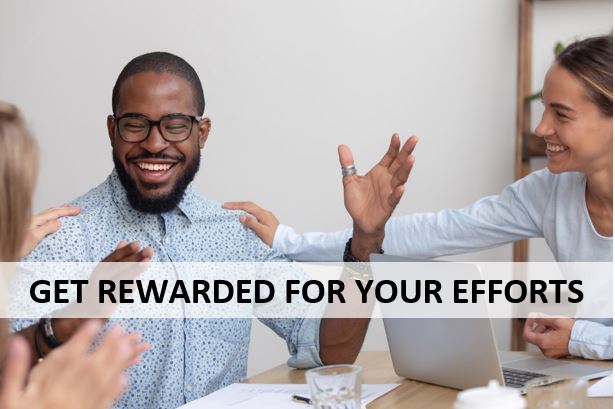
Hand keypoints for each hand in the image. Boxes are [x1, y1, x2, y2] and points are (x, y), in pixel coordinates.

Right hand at [0, 320, 148, 408]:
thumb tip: (18, 343)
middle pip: (91, 367)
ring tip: (128, 346)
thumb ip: (14, 369)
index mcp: (46, 390)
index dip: (83, 338)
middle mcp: (66, 398)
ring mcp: (80, 408)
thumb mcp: (9, 397)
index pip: (68, 358)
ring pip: (102, 383)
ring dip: (116, 363)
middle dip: (107, 346)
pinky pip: (105, 403)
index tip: (94, 323)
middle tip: (119, 329)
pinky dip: (116, 390)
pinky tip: (125, 378)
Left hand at [20, 204, 80, 257]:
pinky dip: (51, 214)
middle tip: (76, 208)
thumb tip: (59, 222)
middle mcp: (33, 220)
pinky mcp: (29, 227)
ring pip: (47, 213)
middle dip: (64, 209)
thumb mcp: (33, 238)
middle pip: (51, 211)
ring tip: (65, 207)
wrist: (4, 249)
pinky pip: (44, 217)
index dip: (67, 211)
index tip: (78, 209)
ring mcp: (30, 223)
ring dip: (58, 210)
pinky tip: (51, 218)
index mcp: (36, 221)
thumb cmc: (16, 245)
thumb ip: (46, 229)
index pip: (55, 213)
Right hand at [83, 241, 153, 316]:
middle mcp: (99, 279)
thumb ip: (116, 258)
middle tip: (149, 250)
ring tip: (147, 262)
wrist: (86, 311)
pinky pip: (117, 296)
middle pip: (118, 267)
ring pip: (119, 280)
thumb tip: (123, 241)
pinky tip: (136, 282)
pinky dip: (126, 290)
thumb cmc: (101, 287)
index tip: (139, 243)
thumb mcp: (106, 271)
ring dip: (134, 271)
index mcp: (100, 269)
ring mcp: (101, 292)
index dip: (126, 250)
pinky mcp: (104, 306)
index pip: (114, 257)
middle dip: (134, 258)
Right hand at [222, 201, 278, 246]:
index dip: (235, 205)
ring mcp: (265, 216)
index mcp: (263, 214)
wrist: (285, 242)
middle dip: (236, 205)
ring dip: (241, 208)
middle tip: (226, 206)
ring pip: (251, 208)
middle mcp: (264, 213)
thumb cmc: (275, 238)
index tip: (225, 206)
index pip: (247, 206)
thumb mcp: (262, 232)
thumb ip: (252, 223)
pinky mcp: (265, 220)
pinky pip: (253, 213)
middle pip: (248, 205)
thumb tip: (241, 216)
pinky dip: (246, 212)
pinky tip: (242, 215)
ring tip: (232, 209)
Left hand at [341, 134, 416, 258]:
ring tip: (411, 159)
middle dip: (406, 152)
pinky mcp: (388, 206)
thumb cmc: (358, 202)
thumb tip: (342, 146)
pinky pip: (394, 199)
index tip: (396, 135)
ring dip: (406, 169)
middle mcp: (387, 180)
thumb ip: (347, 164)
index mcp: (379, 173)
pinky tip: (401, 188)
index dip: (393, 147)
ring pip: (400, 179)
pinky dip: (397, 193)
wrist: (360, 222)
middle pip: (399, 164)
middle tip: (414, 139)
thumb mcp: (349, 180)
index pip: (390, 157)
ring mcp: (389, 192)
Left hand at [523, 315, 573, 357]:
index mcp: (543, 342)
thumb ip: (541, 318)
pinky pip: (549, 344)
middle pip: (535, 337)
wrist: (586, 341)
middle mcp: (546, 350)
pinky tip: (559, 333)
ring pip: (542, 340)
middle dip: (540, 327)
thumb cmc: (573, 332)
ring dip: (546, 331)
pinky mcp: (557, 354)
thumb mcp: (555, 321)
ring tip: (556, 326)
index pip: (527, 334)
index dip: (528, 325)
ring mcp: (551, 353)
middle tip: (548, 322)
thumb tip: (533, 316)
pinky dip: (551, 337)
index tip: (532, 319)